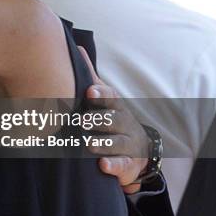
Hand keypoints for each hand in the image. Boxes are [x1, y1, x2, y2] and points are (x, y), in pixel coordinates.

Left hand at [78, 47, 147, 193]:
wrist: (138, 150)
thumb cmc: (112, 118)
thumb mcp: (104, 99)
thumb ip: (91, 78)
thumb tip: (77, 50)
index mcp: (115, 106)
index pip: (110, 97)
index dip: (100, 94)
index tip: (89, 91)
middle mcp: (124, 123)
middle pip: (113, 119)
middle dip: (99, 119)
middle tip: (84, 121)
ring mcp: (128, 143)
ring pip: (117, 143)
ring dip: (103, 143)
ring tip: (89, 145)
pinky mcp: (128, 164)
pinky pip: (122, 165)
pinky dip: (114, 165)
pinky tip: (103, 165)